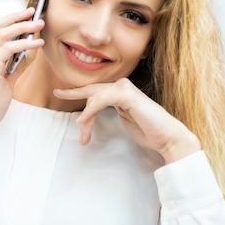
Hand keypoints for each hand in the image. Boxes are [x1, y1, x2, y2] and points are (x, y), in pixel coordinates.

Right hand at [0, 8, 44, 134]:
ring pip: (2, 34)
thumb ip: (14, 69)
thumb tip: (25, 57)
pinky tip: (37, 43)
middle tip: (34, 11)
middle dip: (16, 17)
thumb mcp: (6, 84)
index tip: (27, 15)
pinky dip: (23, 44)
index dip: (11, 21)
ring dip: (22, 26)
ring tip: (39, 23)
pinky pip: (7, 50)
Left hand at [54, 78, 200, 163]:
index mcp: (120, 93)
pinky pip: (101, 99)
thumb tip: (89, 117)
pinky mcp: (127, 95)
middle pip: (92, 90)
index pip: (95, 91)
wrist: (167, 137)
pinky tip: (83, 121)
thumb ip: (109, 114)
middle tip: (56, 93)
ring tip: (82, 132)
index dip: (77, 92)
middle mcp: (122, 87)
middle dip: (73, 92)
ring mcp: (125, 89)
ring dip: (86, 117)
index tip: (61, 93)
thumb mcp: (123, 121)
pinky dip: (90, 110)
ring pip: (94, 97)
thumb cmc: (149, 131)